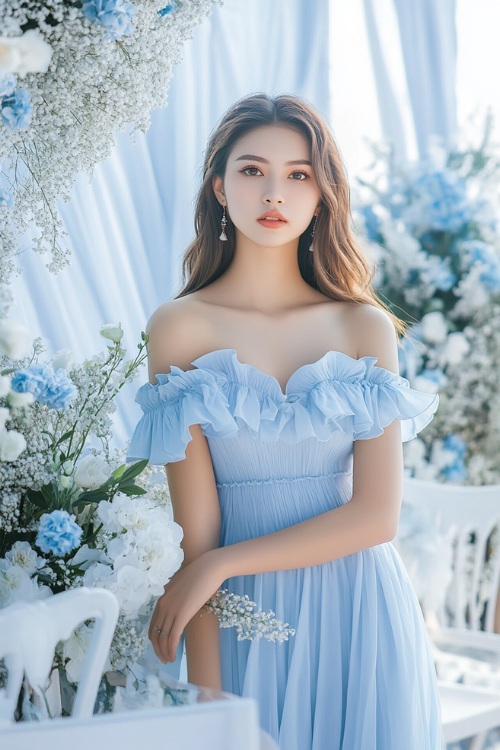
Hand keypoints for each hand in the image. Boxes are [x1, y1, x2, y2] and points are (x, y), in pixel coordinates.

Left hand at [148, 549, 223, 663]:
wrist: (209, 567)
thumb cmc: (200, 575)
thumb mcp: (183, 587)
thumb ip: (178, 598)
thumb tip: (182, 606)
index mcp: (162, 598)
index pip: (153, 624)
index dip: (155, 639)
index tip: (161, 648)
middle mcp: (163, 605)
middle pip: (155, 634)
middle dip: (157, 649)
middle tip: (164, 659)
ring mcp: (171, 609)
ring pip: (163, 638)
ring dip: (164, 652)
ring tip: (170, 660)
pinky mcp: (182, 614)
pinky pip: (173, 637)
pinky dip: (171, 649)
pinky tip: (174, 656)